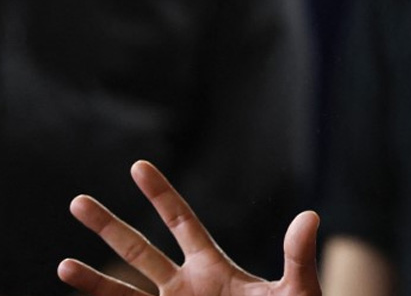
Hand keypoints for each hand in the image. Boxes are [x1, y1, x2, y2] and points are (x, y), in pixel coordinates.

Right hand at [58, 160, 320, 295]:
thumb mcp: (296, 291)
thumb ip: (298, 256)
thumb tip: (310, 216)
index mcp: (213, 268)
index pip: (181, 222)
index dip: (160, 195)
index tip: (138, 165)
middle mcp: (185, 288)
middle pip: (139, 250)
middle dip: (109, 226)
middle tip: (77, 201)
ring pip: (122, 292)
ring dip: (92, 281)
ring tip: (62, 265)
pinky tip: (79, 291)